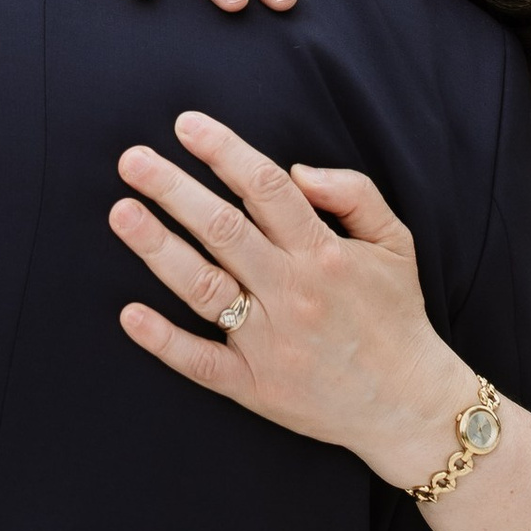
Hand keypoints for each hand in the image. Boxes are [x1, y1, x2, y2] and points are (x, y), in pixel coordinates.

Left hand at [109, 111, 467, 471]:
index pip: (266, 187)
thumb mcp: (395, 242)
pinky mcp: (254, 386)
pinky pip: (200, 362)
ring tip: (122, 213)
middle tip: (131, 159)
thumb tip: (296, 170)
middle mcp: (292, 292)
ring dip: (158, 248)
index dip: (224, 151)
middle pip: (223, 229)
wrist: (409, 405)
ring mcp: (269, 341)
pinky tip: (129, 314)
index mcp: (323, 253)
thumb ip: (353, 193)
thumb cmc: (395, 315)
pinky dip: (163, 340)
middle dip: (173, 189)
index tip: (186, 125)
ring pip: (203, 287)